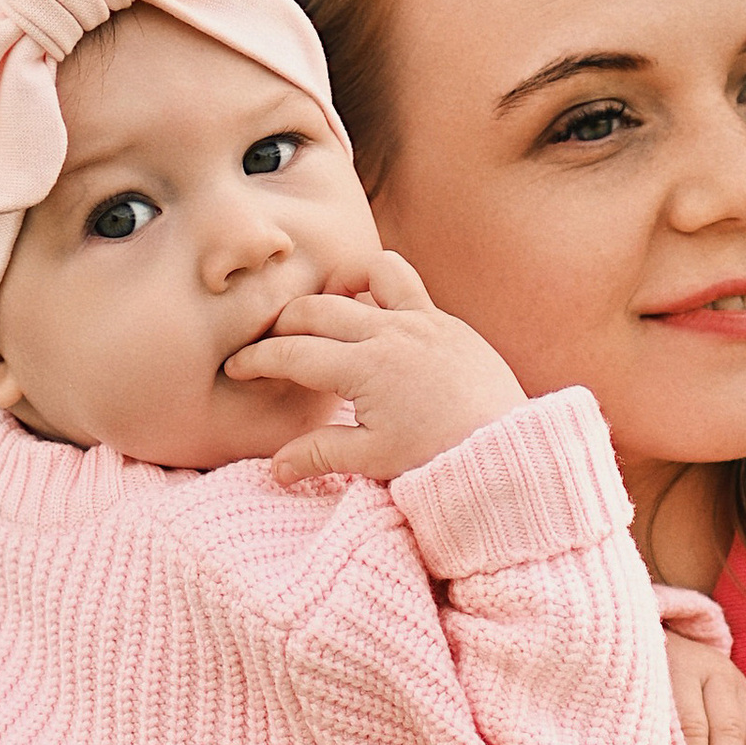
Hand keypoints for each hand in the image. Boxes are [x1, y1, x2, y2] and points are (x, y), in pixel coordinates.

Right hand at [233, 250, 523, 481]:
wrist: (508, 450)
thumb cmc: (439, 457)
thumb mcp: (373, 459)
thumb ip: (319, 456)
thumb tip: (274, 469)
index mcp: (363, 368)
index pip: (292, 354)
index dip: (256, 360)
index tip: (237, 368)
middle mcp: (388, 333)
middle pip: (316, 310)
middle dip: (283, 324)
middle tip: (269, 344)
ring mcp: (421, 320)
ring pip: (366, 275)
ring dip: (337, 285)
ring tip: (324, 307)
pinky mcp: (446, 321)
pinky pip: (406, 282)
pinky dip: (382, 284)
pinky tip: (375, 309)